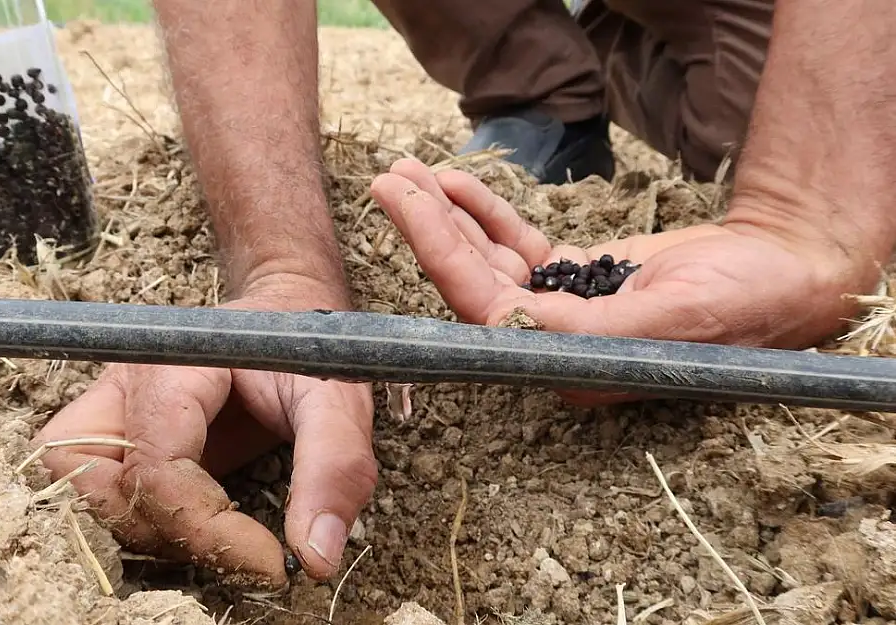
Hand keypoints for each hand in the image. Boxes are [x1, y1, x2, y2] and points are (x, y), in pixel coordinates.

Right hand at [32, 277, 375, 589]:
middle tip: (245, 548)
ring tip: (222, 534)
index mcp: (171, 365)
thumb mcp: (337, 400)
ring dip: (148, 531)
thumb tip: (317, 558)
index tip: (273, 563)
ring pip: (81, 493)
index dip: (208, 530)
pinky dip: (141, 520)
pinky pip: (96, 491)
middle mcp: (124, 385)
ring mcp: (112, 409)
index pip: (155, 469)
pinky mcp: (117, 434)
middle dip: (172, 533)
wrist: (286, 315)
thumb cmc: (307, 350)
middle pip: (99, 487)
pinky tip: (200, 521)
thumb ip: (334, 470)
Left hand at [369, 158, 877, 403]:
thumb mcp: (668, 320)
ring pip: (486, 260)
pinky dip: (486, 214)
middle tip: (389, 176)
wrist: (782, 272)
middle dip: (428, 228)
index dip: (440, 253)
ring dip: (447, 216)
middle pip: (471, 281)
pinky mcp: (572, 278)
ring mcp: (559, 306)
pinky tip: (457, 184)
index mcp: (568, 363)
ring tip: (408, 171)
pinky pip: (516, 245)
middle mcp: (553, 341)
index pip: (484, 308)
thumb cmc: (740, 308)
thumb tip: (507, 322)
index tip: (406, 202)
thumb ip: (588, 329)